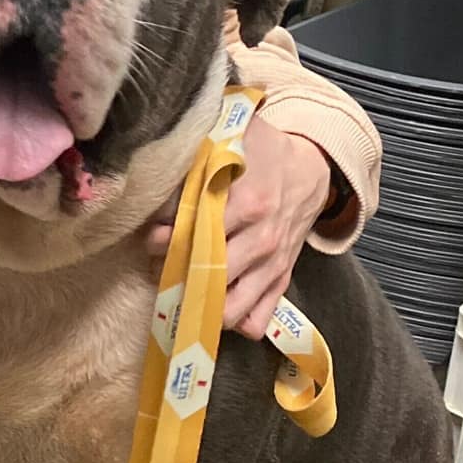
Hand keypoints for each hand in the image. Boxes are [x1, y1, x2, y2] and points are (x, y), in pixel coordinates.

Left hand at [144, 115, 332, 339]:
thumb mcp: (233, 141)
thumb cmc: (262, 153)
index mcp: (249, 204)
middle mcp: (262, 241)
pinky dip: (233, 321)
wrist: (312, 170)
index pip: (198, 233)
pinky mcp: (280, 281)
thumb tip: (159, 174)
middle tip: (158, 266)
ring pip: (231, 308)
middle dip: (176, 275)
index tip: (151, 237)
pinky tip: (212, 305)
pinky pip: (257, 319)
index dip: (166, 239)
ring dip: (200, 305)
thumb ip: (198, 158)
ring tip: (179, 290)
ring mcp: (273, 266)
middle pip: (210, 276)